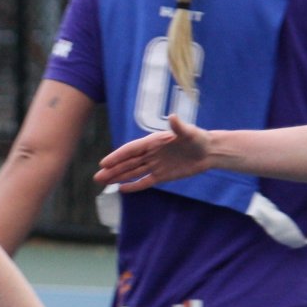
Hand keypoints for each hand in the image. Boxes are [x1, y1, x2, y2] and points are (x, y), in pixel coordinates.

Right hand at [94, 114, 212, 191]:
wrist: (209, 151)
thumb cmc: (199, 138)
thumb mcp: (189, 132)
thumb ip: (179, 127)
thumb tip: (173, 117)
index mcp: (152, 142)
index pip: (130, 150)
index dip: (116, 156)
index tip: (103, 163)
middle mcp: (150, 154)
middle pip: (127, 163)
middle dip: (112, 170)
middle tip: (97, 177)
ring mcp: (155, 165)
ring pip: (132, 172)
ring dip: (118, 177)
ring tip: (103, 182)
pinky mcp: (162, 176)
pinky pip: (145, 181)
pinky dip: (134, 185)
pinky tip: (122, 189)